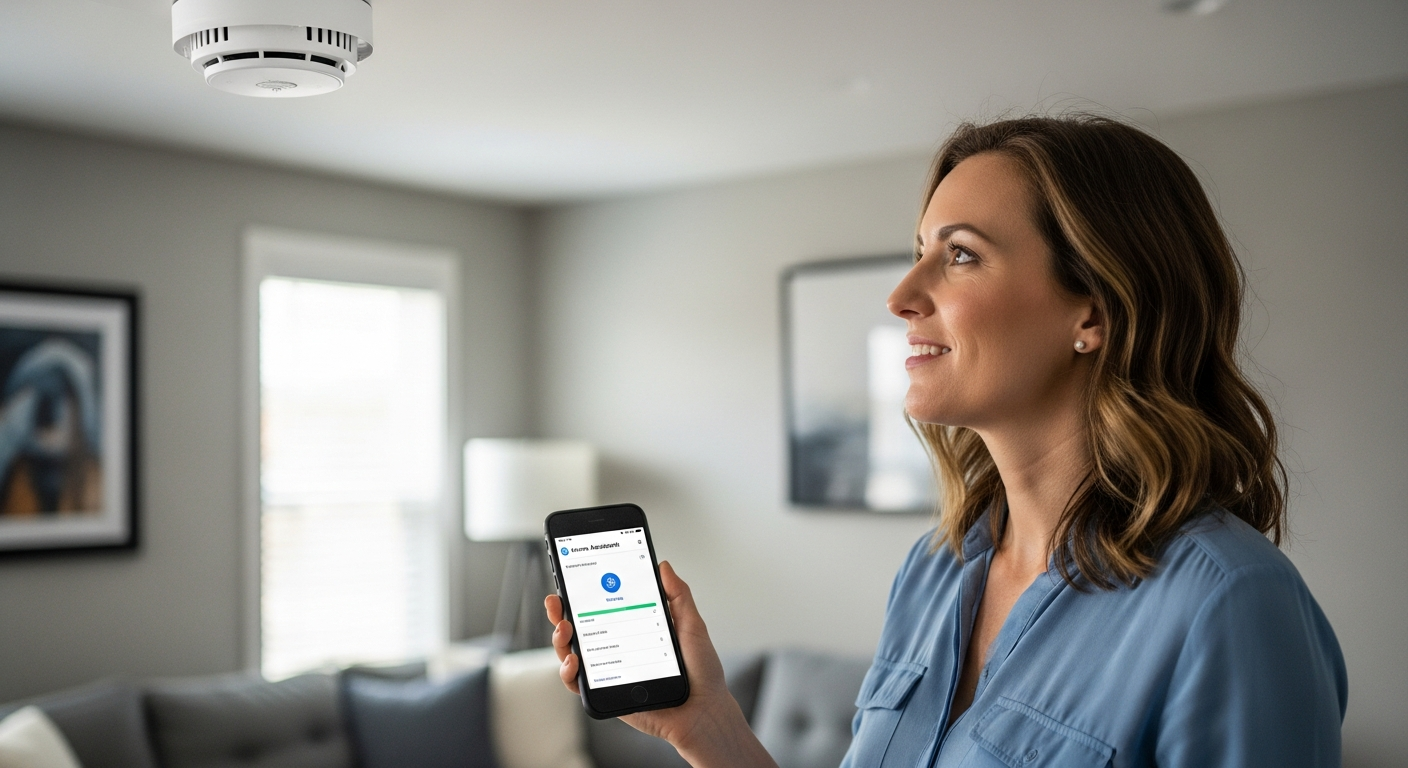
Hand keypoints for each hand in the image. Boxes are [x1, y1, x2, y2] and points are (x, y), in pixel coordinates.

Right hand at [544, 562, 776, 767]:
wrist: (704, 710)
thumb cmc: (701, 672)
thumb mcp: (691, 625)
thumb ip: (678, 596)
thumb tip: (662, 566)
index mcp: (634, 628)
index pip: (601, 607)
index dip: (582, 594)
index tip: (571, 580)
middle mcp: (617, 648)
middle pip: (579, 628)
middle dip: (561, 613)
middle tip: (557, 602)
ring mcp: (610, 670)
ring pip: (571, 653)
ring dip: (560, 639)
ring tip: (565, 629)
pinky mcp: (606, 692)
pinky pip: (578, 684)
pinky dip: (568, 672)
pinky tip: (574, 661)